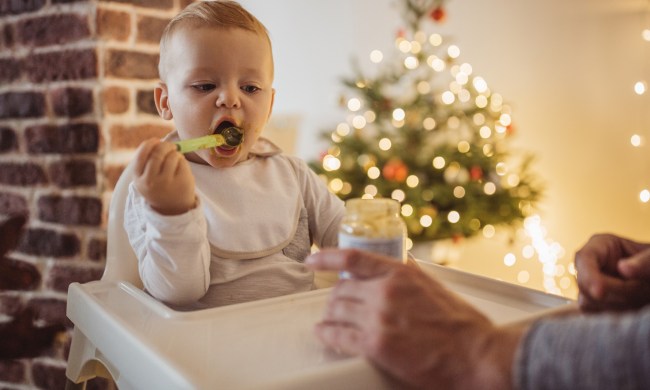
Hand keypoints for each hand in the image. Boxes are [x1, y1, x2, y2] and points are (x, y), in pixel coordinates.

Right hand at [133, 138, 195, 214]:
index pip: (142, 154)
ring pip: (172, 156)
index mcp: (138, 178)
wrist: (172, 208)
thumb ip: (147, 161)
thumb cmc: (159, 187)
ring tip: (176, 160)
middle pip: (158, 153)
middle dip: (166, 146)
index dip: (150, 144)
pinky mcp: (181, 181)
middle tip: (171, 146)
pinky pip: (182, 162)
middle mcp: (150, 181)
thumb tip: (157, 141)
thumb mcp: (146, 177)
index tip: (156, 140)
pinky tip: (181, 167)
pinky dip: (183, 160)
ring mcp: (166, 182)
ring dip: (175, 153)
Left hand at [306, 249, 520, 389]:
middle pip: (342, 290)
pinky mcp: (376, 345)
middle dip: (335, 298)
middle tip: (335, 305)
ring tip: (329, 321)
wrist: (476, 355)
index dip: (328, 258)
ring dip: (330, 316)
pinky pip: (339, 336)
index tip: (313, 260)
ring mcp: (379, 318)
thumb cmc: (463, 325)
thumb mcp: (435, 287)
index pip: (354, 259)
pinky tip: (324, 334)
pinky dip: (327, 334)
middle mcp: (386, 292)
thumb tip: (401, 264)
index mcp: (401, 274)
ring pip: (337, 311)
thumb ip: (412, 275)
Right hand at [575, 233, 649, 311]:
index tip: (599, 293)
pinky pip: (593, 314)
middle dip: (613, 293)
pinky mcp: (593, 302)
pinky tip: (631, 309)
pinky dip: (613, 315)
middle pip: (585, 284)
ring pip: (588, 302)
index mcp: (601, 245)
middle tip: (642, 290)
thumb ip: (645, 262)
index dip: (588, 276)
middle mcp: (590, 264)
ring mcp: (590, 283)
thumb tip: (622, 268)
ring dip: (616, 306)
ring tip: (641, 298)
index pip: (584, 258)